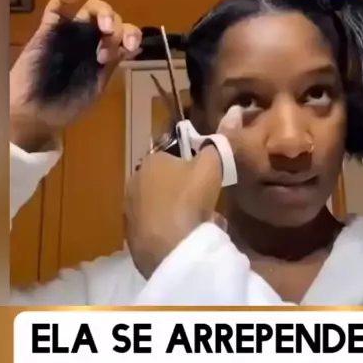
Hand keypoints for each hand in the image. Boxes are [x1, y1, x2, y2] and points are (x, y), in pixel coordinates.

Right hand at [10, 0, 140, 151]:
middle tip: (108, 50)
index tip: (129, 48)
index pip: (125, 34)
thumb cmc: (66, 107)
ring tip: (104, 28)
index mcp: (105, 53)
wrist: (35, 116)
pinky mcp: (48, 31)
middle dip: (117, 29)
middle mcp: (90, 39)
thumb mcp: (97, 89)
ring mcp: (70, 33)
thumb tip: (132, 47)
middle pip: (111, 18)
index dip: (132, 35)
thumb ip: (113, 67)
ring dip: (103, 12)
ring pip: (90, 9)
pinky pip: (56, 8)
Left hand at [124, 107, 242, 277]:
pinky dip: (166, 229)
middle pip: (163, 179)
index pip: (170, 152)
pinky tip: (182, 238)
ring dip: (174, 209)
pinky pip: (153, 226)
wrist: (171, 250)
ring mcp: (129, 210)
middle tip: (203, 200)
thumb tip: (233, 112)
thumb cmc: (189, 200)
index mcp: (150, 160)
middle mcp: (133, 181)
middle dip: (181, 187)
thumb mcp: (211, 167)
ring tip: (196, 223)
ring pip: (158, 204)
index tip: (204, 175)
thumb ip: (220, 142)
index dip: (190, 162)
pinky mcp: (130, 236)